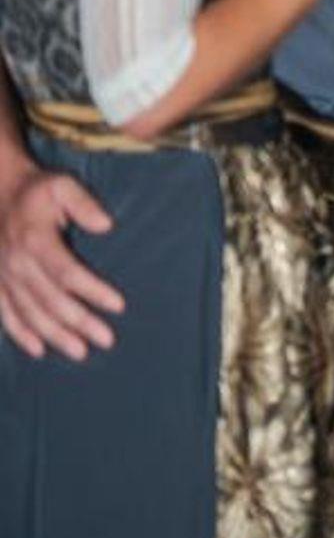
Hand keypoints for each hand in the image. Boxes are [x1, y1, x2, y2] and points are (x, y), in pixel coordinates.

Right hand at [0, 162, 122, 359]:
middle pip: (51, 300)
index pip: (67, 273)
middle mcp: (17, 264)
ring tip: (80, 352)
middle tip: (106, 339)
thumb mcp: (62, 186)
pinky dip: (21, 334)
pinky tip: (38, 350)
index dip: (92, 290)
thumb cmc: (37, 191)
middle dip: (80, 322)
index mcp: (35, 241)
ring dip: (54, 335)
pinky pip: (6, 314)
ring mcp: (4, 277)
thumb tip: (106, 225)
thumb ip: (83, 204)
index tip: (118, 305)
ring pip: (30, 314)